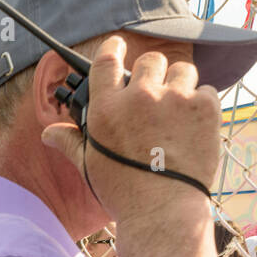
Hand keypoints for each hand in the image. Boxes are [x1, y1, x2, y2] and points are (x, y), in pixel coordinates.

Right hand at [41, 36, 220, 224]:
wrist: (161, 212)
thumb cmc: (123, 192)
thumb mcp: (90, 165)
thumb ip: (70, 141)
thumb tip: (48, 133)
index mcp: (107, 108)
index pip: (108, 60)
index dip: (114, 47)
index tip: (118, 44)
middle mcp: (140, 97)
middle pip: (151, 61)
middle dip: (154, 74)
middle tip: (156, 96)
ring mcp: (175, 100)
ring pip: (183, 70)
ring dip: (181, 85)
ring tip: (178, 111)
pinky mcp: (204, 109)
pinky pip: (207, 91)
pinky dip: (202, 105)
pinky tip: (194, 127)